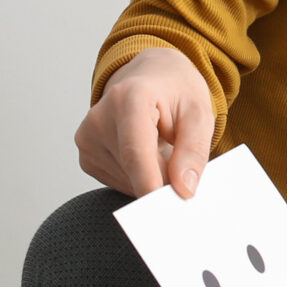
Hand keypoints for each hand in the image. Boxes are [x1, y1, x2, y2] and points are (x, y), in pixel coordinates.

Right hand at [75, 47, 216, 199]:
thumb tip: (183, 189)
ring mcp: (87, 139)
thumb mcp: (199, 112)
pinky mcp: (86, 157)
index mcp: (129, 99)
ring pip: (128, 181)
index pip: (136, 152)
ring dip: (153, 177)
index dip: (150, 184)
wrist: (151, 77)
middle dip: (163, 182)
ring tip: (163, 148)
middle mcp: (99, 118)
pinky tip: (148, 156)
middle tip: (186, 173)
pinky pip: (120, 182)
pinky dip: (140, 178)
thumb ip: (194, 151)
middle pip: (133, 170)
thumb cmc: (176, 91)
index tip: (165, 209)